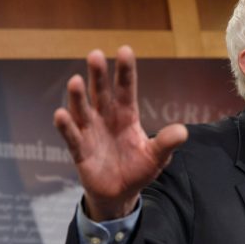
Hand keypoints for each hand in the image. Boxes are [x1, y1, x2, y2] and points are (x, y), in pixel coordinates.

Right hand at [53, 46, 187, 219]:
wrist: (120, 193)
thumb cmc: (138, 169)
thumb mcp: (157, 157)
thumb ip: (166, 143)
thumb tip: (183, 131)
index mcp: (127, 116)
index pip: (126, 89)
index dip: (125, 71)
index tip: (125, 50)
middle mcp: (106, 119)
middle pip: (101, 93)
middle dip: (98, 75)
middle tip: (95, 54)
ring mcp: (91, 133)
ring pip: (83, 110)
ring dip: (78, 97)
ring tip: (75, 81)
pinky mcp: (80, 151)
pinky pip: (72, 137)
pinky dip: (66, 126)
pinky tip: (61, 114)